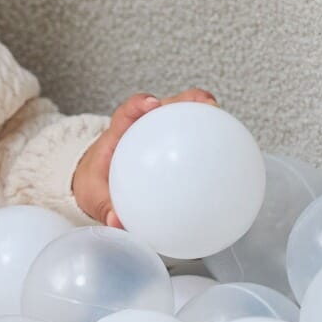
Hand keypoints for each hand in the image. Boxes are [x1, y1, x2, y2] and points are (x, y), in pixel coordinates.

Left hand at [71, 88, 218, 227]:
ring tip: (226, 121)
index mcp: (117, 135)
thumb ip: (105, 208)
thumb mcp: (93, 195)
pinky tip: (228, 158)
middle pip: (165, 106)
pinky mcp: (173, 147)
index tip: (152, 104)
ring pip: (183, 118)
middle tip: (207, 104)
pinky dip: (209, 145)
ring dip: (204, 114)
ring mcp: (158, 135)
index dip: (139, 104)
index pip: (127, 113)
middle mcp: (141, 128)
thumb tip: (117, 222)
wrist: (98, 184)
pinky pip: (192, 143)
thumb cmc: (94, 183)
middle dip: (186, 100)